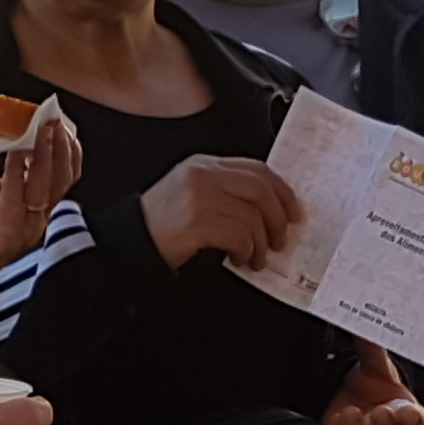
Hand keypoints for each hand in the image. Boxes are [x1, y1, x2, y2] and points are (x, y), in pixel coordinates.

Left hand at [0, 111, 83, 302]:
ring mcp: (23, 226)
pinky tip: (14, 152)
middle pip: (61, 176)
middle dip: (59, 144)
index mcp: (29, 199)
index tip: (52, 117)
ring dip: (45, 154)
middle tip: (50, 118)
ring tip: (39, 128)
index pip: (60, 170)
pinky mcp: (7, 236)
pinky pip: (17, 200)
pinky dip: (16, 172)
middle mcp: (32, 213)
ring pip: (46, 187)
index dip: (62, 144)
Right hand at [140, 155, 300, 270]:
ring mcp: (199, 196)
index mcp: (205, 165)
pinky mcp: (197, 220)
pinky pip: (239, 235)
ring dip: (261, 243)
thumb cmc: (163, 224)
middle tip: (281, 238)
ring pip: (252, 216)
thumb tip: (269, 210)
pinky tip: (240, 259)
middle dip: (278, 217)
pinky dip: (246, 251)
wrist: (130, 241)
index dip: (282, 191)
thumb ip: (226, 193)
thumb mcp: (193, 195)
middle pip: (261, 189)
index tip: (293, 211)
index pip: (256, 169)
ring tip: (256, 257)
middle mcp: (203, 175)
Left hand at [324, 343, 423, 424]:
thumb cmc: (366, 385)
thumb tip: (370, 327)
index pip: (416, 422)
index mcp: (404, 414)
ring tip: (349, 413)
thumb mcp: (373, 365)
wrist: (344, 394)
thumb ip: (375, 348)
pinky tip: (334, 421)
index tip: (411, 412)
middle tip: (380, 411)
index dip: (414, 420)